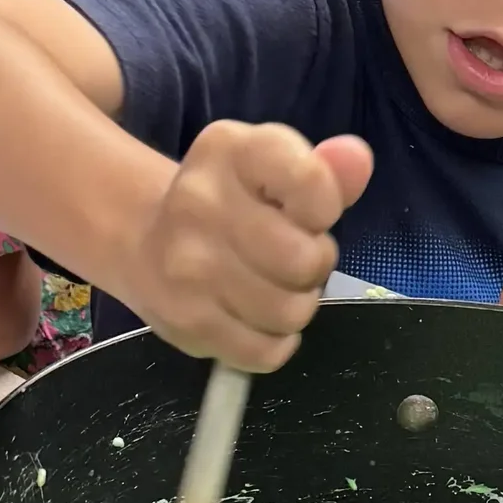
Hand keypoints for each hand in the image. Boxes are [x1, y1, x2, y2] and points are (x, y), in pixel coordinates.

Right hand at [115, 123, 372, 369]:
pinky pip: (266, 353)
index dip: (324, 209)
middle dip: (314, 264)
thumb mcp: (277, 169)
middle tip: (292, 256)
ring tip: (273, 285)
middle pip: (305, 261)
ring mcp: (186, 266)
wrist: (145, 240)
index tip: (304, 210)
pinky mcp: (185, 322)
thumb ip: (327, 170)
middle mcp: (199, 201)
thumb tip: (357, 159)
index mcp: (230, 149)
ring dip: (296, 305)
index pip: (312, 184)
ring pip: (290, 312)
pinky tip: (257, 319)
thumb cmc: (232, 203)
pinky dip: (274, 343)